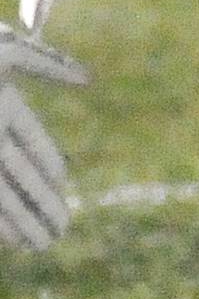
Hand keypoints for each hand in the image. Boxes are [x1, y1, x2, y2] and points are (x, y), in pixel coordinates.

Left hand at [0, 23, 89, 251]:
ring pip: (1, 195)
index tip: (64, 187)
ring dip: (21, 222)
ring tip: (42, 245)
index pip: (32, 142)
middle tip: (61, 232)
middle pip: (19, 176)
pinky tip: (10, 240)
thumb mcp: (7, 54)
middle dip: (41, 205)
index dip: (49, 165)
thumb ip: (49, 64)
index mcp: (1, 106)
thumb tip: (89, 81)